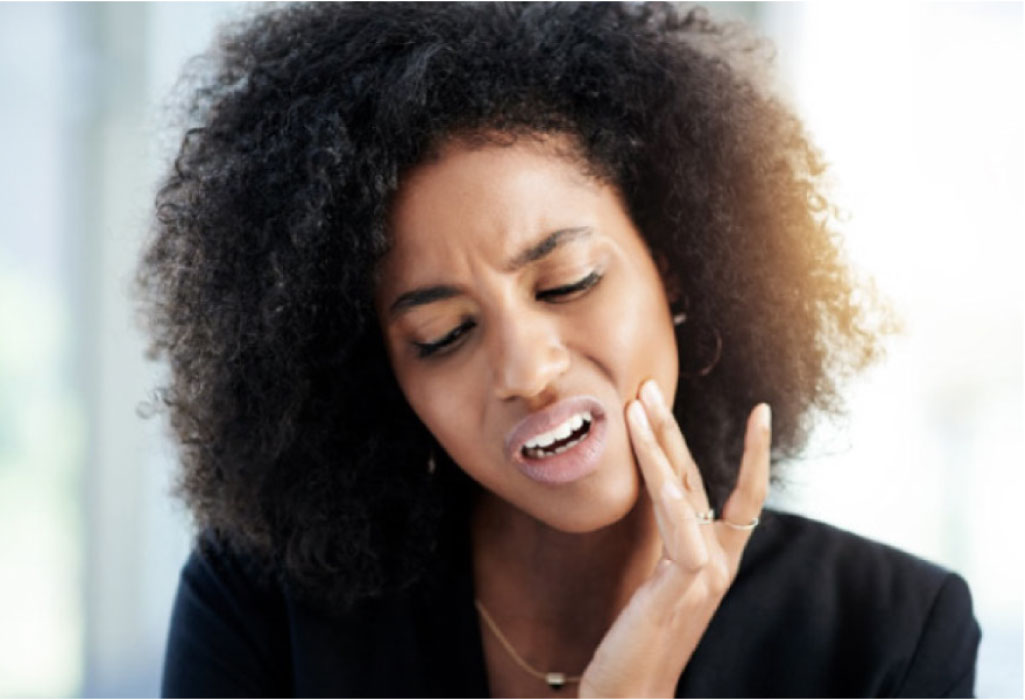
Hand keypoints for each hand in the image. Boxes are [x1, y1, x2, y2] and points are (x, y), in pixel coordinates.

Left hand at [578, 380, 770, 697]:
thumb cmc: (639, 642)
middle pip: (698, 479)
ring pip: (685, 491)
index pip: (742, 496)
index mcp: (713, 559)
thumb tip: (665, 504)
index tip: (761, 412)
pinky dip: (664, 488)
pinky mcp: (685, 585)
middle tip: (648, 387)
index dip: (753, 454)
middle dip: (673, 429)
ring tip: (636, 404)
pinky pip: (678, 525)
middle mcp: (717, 562)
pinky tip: (648, 456)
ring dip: (658, 442)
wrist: (633, 694)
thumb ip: (670, 545)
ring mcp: (705, 574)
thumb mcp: (657, 584)